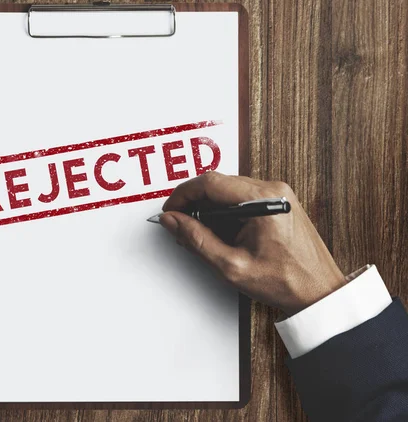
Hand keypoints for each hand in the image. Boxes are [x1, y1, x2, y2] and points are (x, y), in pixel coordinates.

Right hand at [160, 171, 345, 314]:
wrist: (319, 292)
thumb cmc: (286, 282)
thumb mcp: (231, 266)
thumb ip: (196, 240)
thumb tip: (172, 221)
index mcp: (263, 200)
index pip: (210, 182)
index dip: (183, 195)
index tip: (170, 211)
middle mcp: (273, 190)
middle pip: (218, 184)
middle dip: (194, 204)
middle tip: (181, 227)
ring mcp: (278, 195)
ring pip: (228, 191)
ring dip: (209, 210)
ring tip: (202, 236)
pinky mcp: (279, 203)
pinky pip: (242, 198)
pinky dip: (225, 213)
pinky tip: (221, 234)